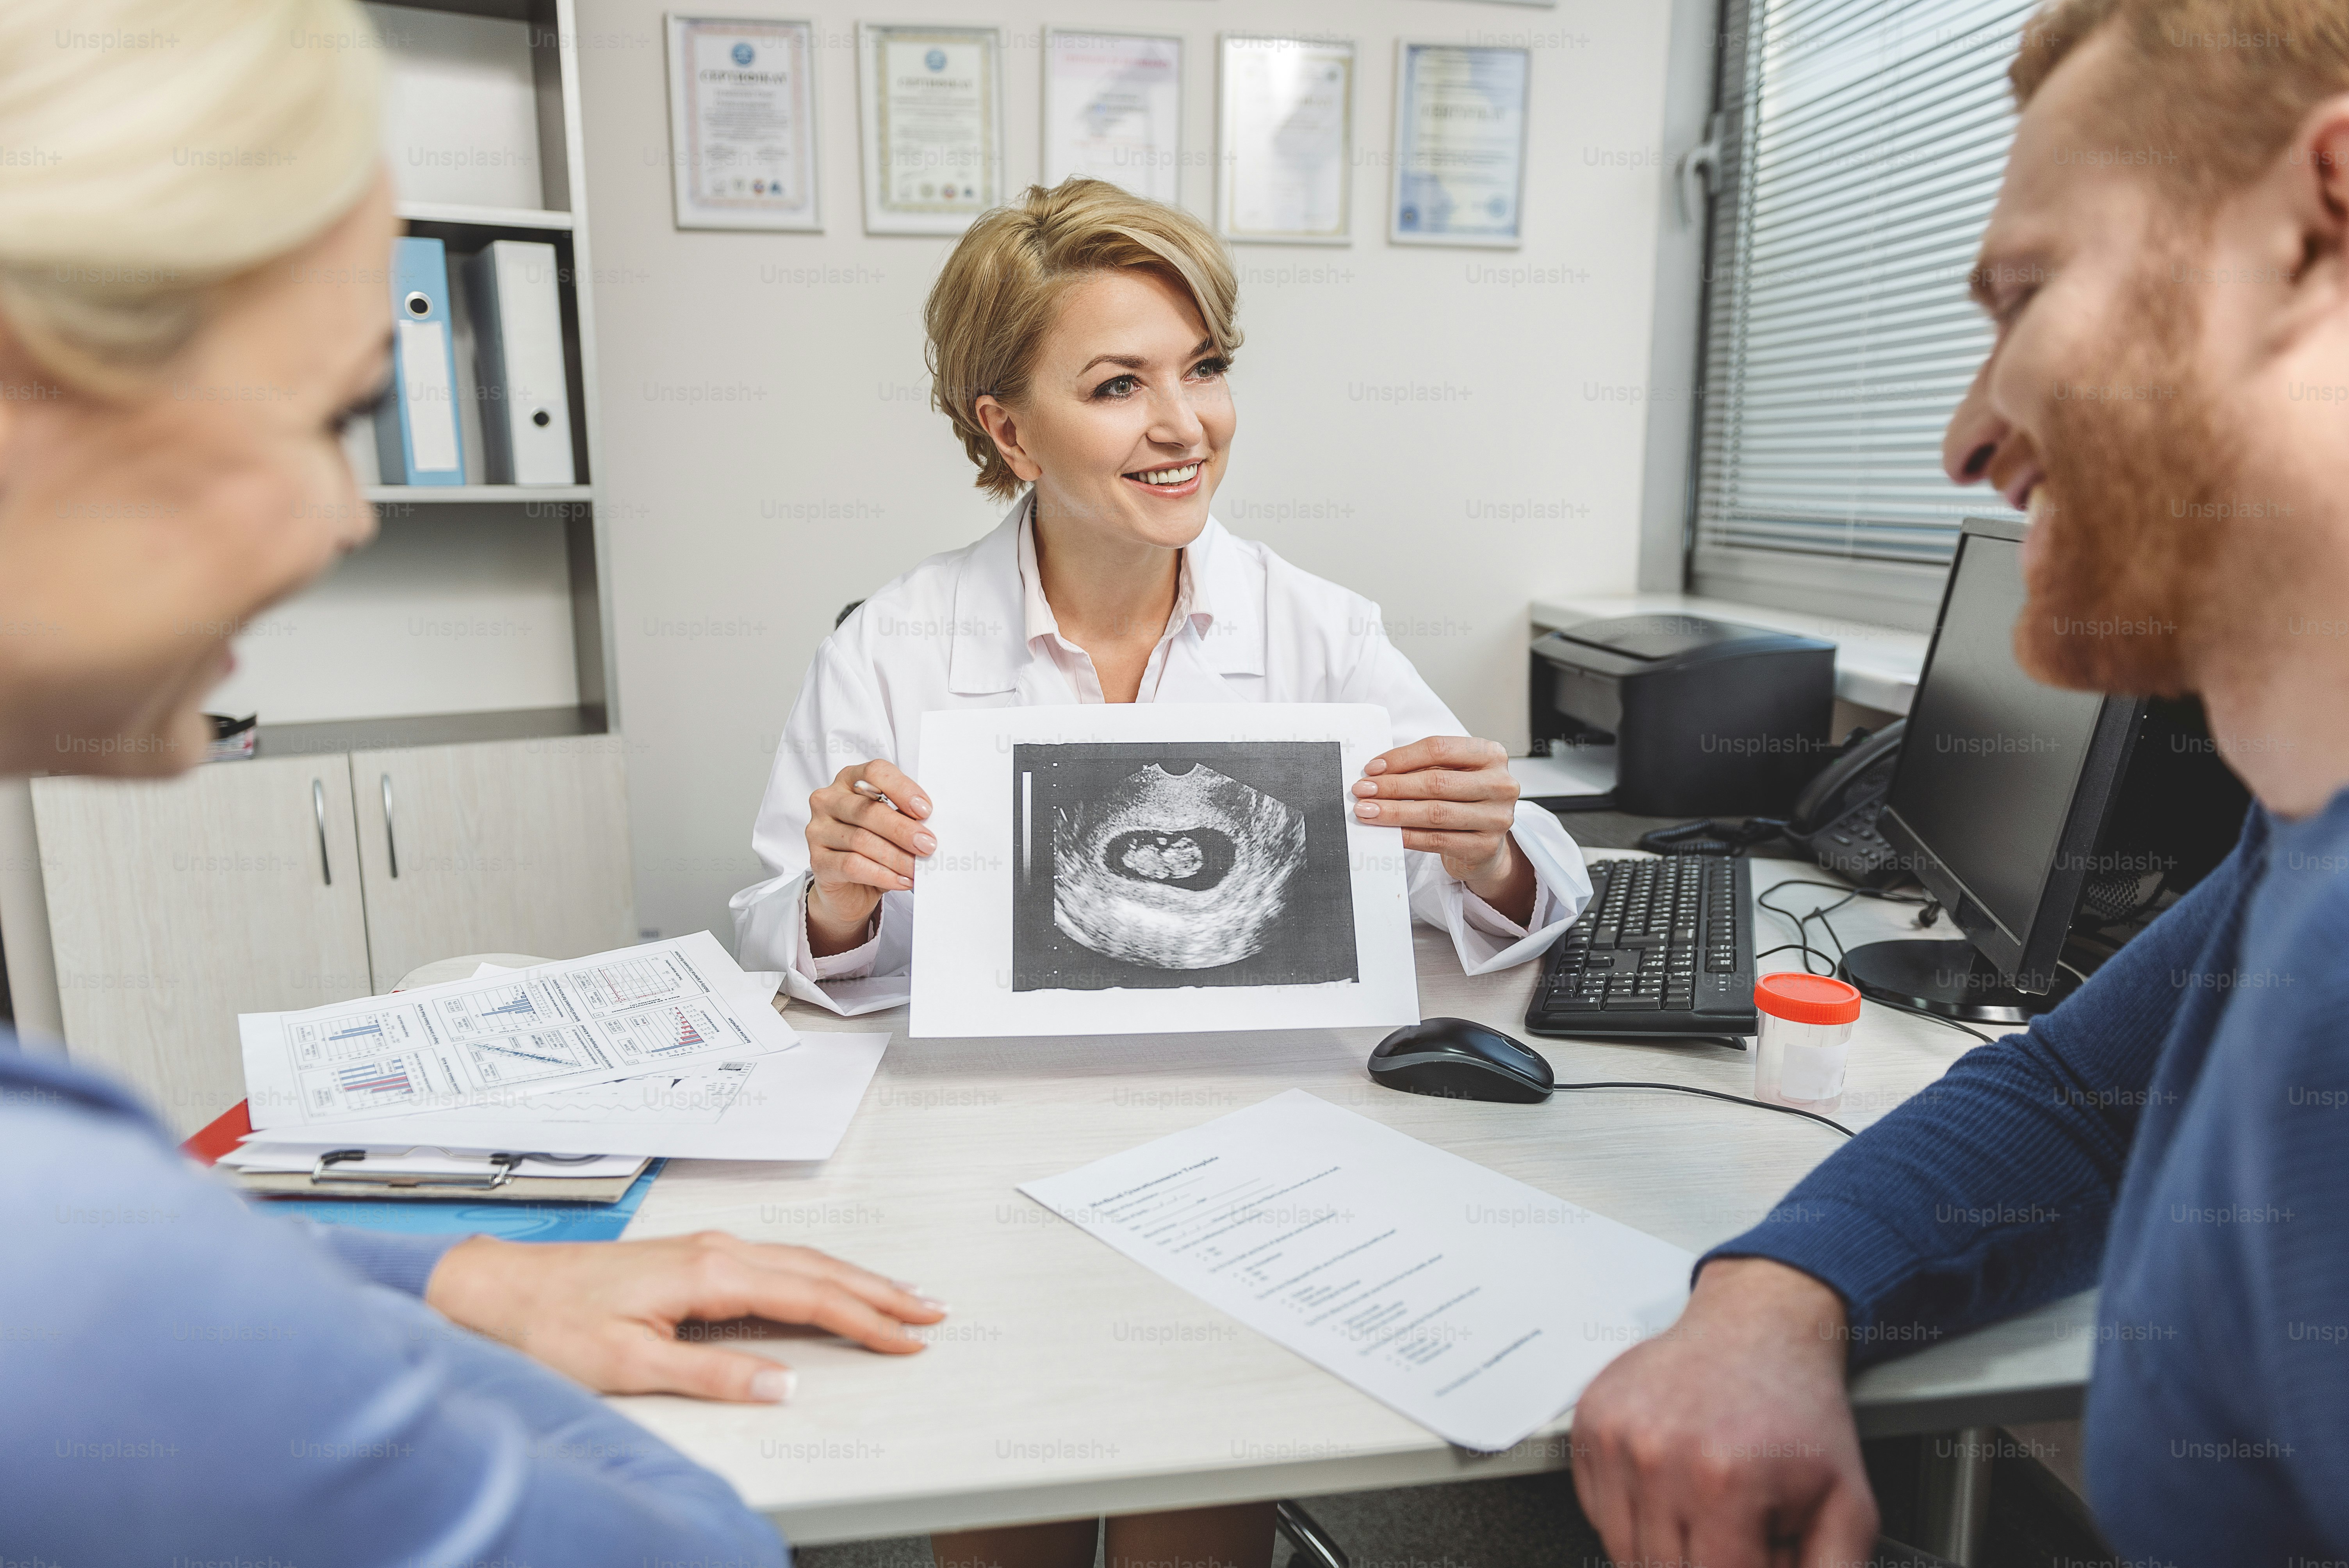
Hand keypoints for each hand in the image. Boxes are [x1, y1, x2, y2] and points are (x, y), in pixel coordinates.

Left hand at [424, 1231, 947, 1401]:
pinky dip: (818, 1274)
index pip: (811, 1297)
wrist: (499, 1287)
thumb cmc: (553, 1324)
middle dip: (881, 1291)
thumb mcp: (630, 1363)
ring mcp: (707, 1249)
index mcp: (711, 1272)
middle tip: (931, 1311)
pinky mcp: (695, 1258)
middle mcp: (717, 1250)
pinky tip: (829, 1284)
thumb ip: (712, 1373)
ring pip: (802, 1261)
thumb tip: (785, 1383)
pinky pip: (777, 1262)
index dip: (866, 1321)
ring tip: (900, 1296)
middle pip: (820, 1269)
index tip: (908, 1340)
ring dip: (856, 1278)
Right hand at [806, 759, 933, 954]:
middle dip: (903, 830)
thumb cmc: (874, 848)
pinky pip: (852, 865)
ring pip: (861, 840)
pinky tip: (901, 881)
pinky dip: (882, 874)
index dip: (902, 789)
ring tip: (918, 869)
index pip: (875, 772)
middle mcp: (828, 800)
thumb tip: (931, 826)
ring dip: (896, 857)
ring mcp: (818, 830)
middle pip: (868, 809)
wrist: (849, 888)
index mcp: (848, 780)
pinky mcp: (817, 861)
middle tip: (928, 845)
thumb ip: (905, 817)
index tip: (926, 811)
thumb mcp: (891, 827)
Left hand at [1353, 736, 1534, 918]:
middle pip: (1436, 782)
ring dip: (1395, 812)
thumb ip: (1423, 768)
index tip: (1372, 768)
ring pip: (1435, 812)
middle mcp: (1500, 784)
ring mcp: (1496, 817)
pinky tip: (1389, 832)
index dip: (1401, 758)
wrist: (1485, 844)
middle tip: (1362, 791)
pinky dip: (1408, 835)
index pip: (1439, 749)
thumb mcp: (1450, 774)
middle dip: (1393, 786)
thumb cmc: (1463, 800)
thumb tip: (1377, 772)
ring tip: (1367, 811)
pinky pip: (1437, 840)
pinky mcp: (1486, 846)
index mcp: (1491, 755)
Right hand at [1571, 1257, 1877, 1567]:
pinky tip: (1670, 1484)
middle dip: (1707, 1563)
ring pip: (1623, 1551)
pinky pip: (1595, 1512)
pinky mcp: (1588, 1424)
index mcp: (1723, 1483)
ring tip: (1704, 1507)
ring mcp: (1615, 1439)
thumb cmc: (1798, 1411)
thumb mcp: (1847, 1506)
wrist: (1757, 1327)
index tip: (1756, 1551)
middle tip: (1737, 1528)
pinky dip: (1631, 1515)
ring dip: (1664, 1547)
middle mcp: (1658, 1459)